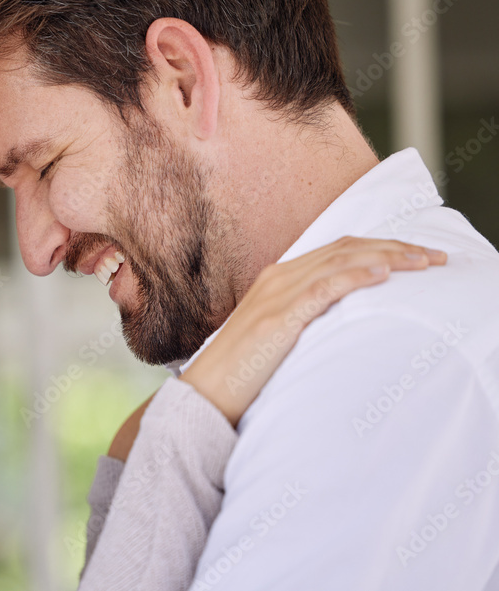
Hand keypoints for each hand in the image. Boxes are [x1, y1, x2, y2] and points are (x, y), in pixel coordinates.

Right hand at [108, 237, 446, 460]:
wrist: (205, 394)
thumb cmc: (241, 372)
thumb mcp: (276, 335)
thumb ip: (304, 317)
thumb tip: (342, 318)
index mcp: (278, 278)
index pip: (338, 249)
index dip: (380, 247)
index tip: (415, 256)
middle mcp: (278, 278)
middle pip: (345, 248)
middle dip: (394, 247)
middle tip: (434, 257)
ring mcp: (277, 296)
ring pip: (340, 261)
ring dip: (387, 258)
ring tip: (422, 263)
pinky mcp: (278, 318)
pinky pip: (323, 288)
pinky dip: (355, 277)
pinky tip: (382, 275)